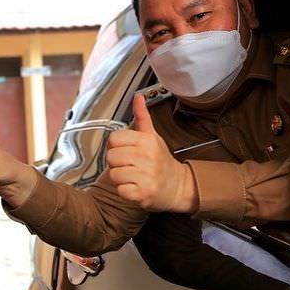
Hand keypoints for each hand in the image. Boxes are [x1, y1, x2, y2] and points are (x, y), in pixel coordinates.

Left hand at [106, 95, 197, 212]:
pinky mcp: (143, 193)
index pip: (113, 139)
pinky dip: (124, 191)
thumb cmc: (161, 160)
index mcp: (147, 141)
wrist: (178, 186)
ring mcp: (146, 176)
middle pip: (111, 157)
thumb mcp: (152, 136)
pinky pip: (120, 190)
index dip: (115, 146)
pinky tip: (134, 186)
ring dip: (119, 177)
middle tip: (129, 165)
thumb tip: (138, 96)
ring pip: (113, 174)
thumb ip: (142, 116)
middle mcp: (147, 157)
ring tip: (132, 175)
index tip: (124, 150)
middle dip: (116, 162)